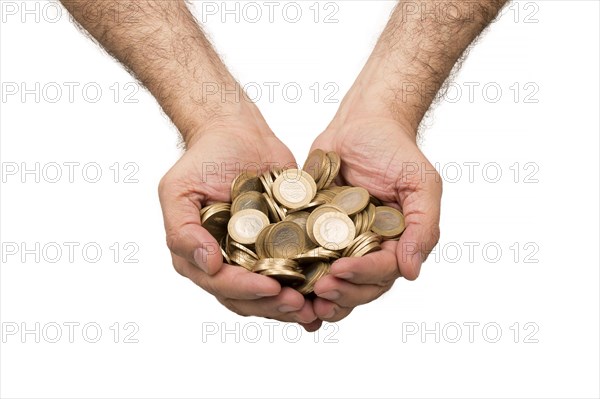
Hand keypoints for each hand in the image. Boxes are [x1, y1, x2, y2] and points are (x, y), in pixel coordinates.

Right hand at [158, 119, 320, 329]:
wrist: (237, 133)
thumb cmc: (204, 160)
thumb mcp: (178, 190)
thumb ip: (182, 231)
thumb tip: (207, 265)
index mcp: (200, 256)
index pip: (221, 284)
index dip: (245, 289)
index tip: (270, 287)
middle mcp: (227, 262)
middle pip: (249, 298)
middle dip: (274, 305)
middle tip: (299, 304)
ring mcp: (255, 256)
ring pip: (273, 293)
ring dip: (293, 304)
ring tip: (316, 307)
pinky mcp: (283, 244)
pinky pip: (296, 270)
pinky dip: (310, 285)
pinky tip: (327, 291)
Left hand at [308, 117, 441, 321]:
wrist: (361, 122)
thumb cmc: (396, 150)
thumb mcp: (421, 185)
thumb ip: (423, 228)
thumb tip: (411, 272)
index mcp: (395, 244)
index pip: (382, 272)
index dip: (362, 276)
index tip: (340, 271)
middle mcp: (368, 249)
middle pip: (356, 286)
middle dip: (339, 293)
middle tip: (319, 290)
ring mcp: (339, 242)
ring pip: (331, 280)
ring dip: (318, 294)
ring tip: (301, 297)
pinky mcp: (313, 230)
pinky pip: (304, 255)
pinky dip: (296, 272)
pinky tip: (281, 279)